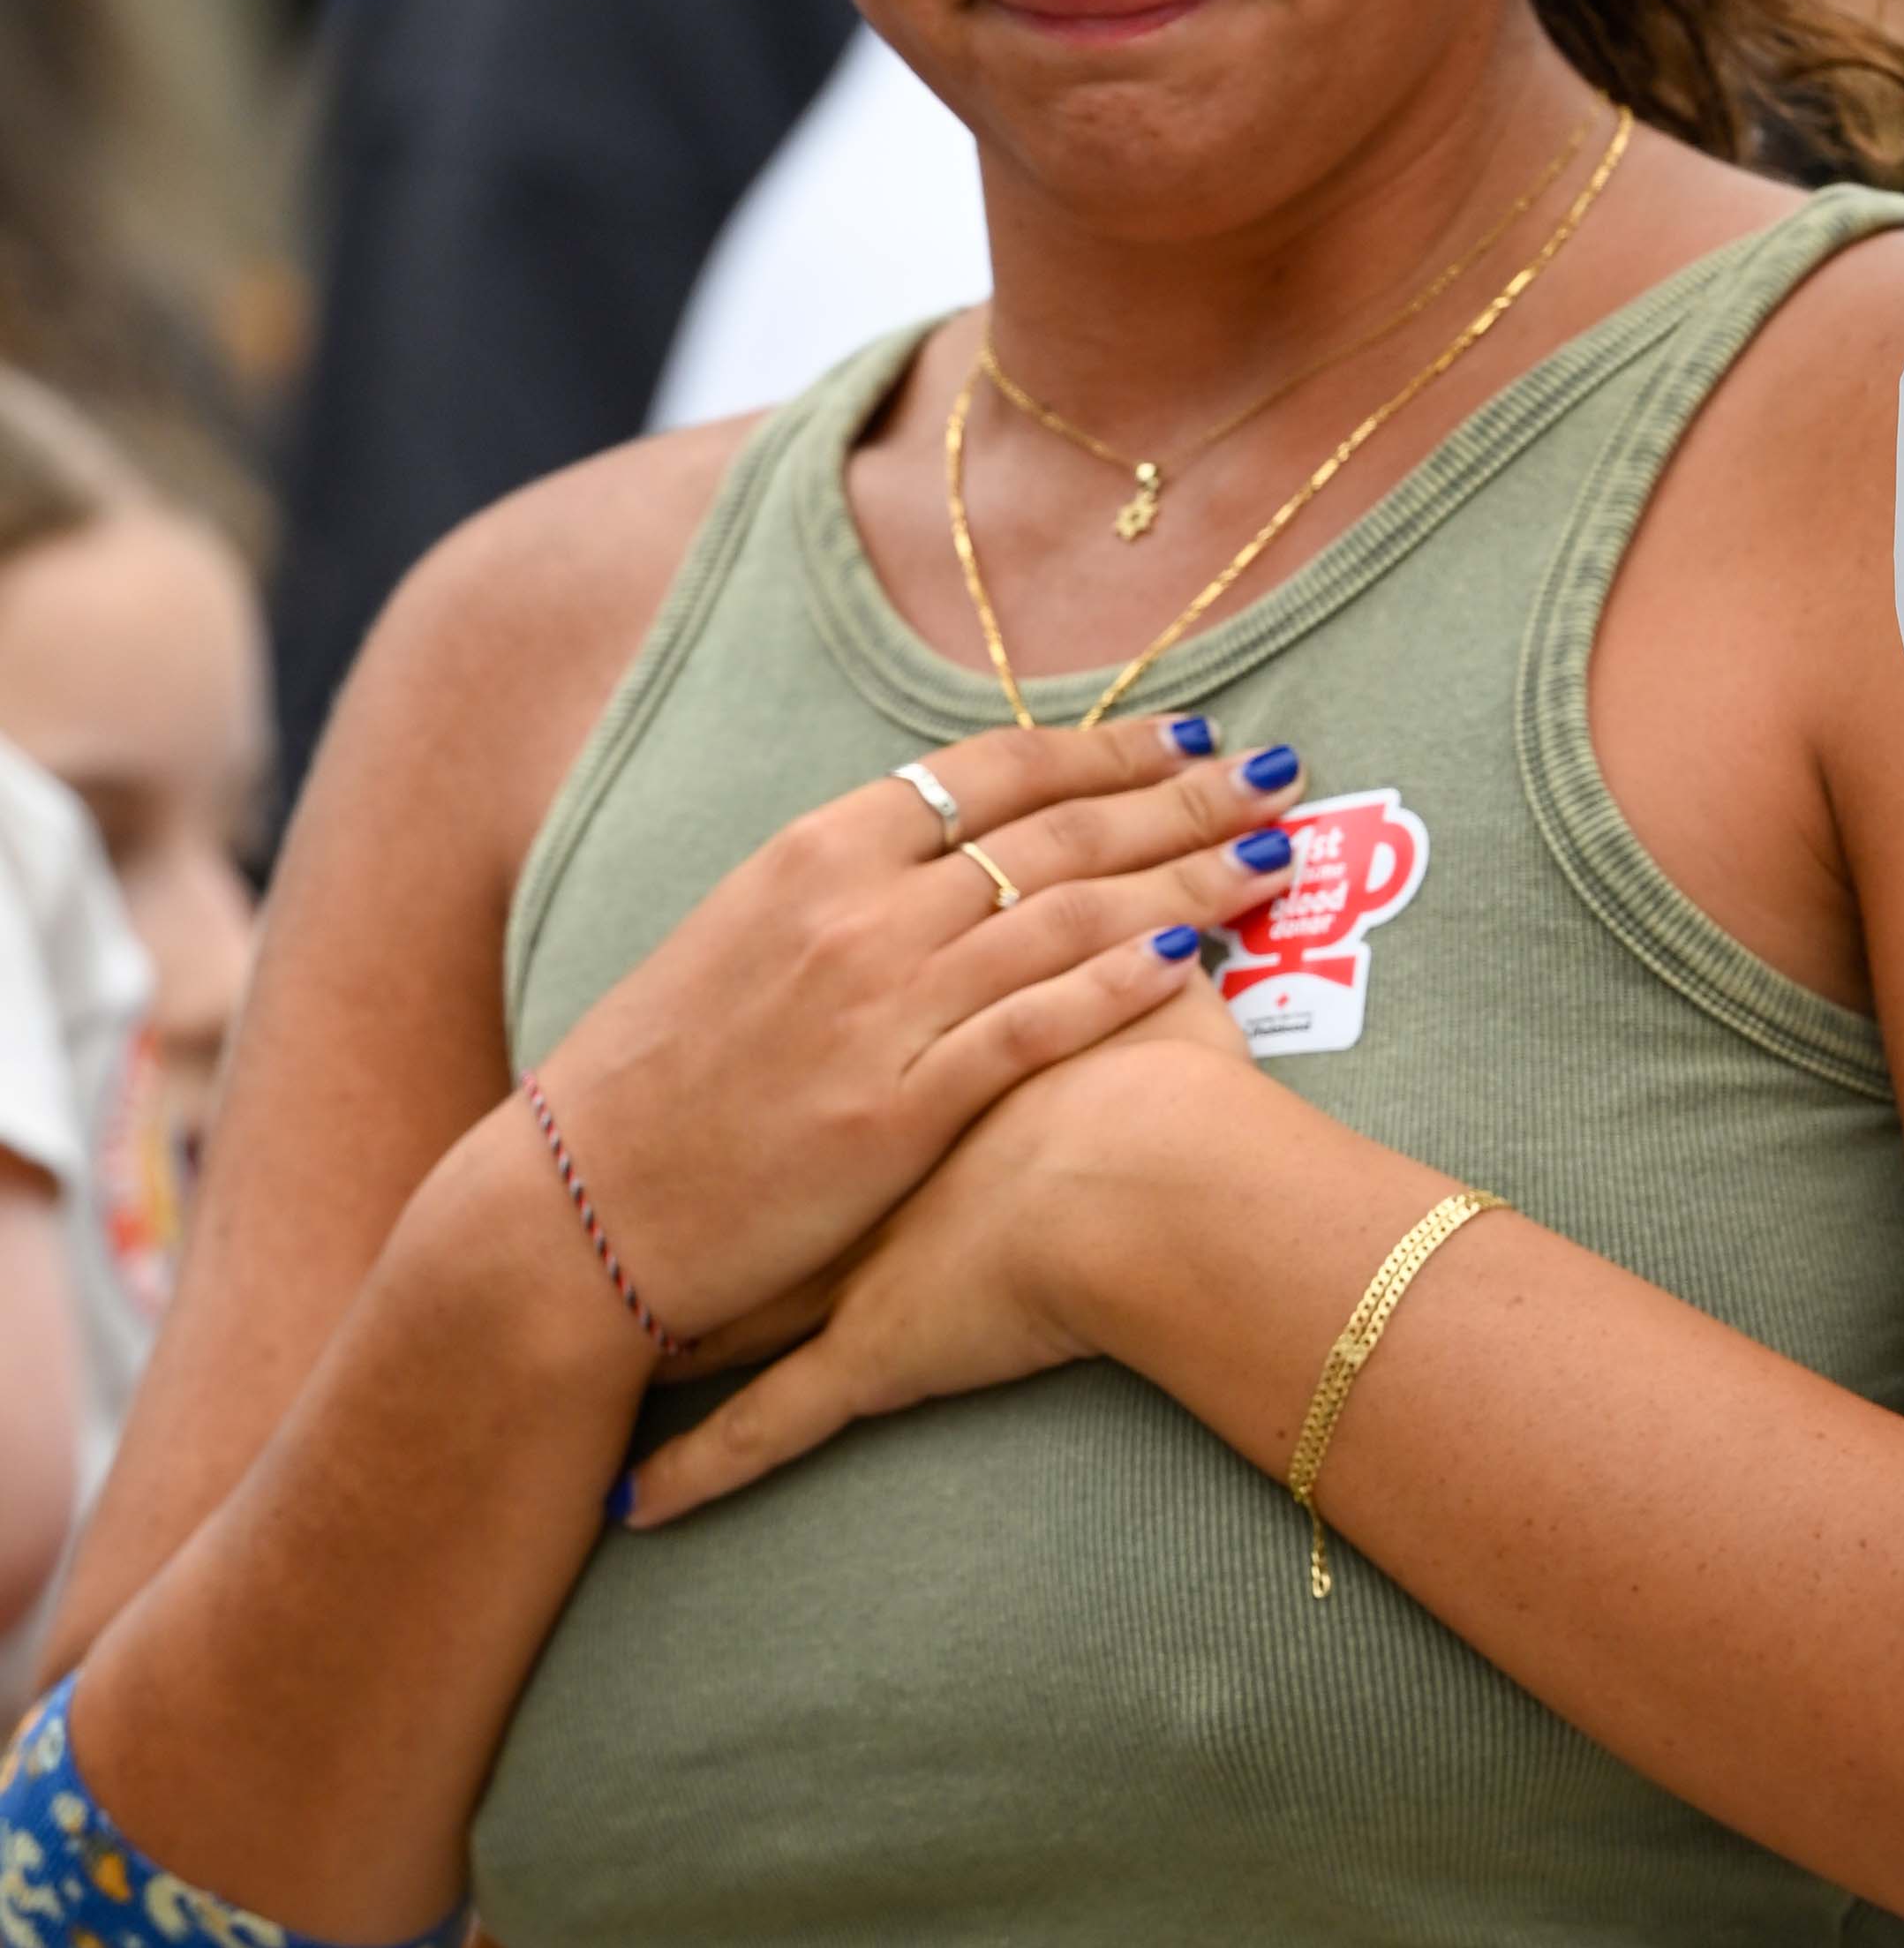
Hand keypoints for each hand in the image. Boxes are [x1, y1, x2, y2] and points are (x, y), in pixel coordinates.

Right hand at [519, 717, 1302, 1344]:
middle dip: (1180, 798)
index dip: (1103, 747)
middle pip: (1056, 832)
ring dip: (1186, 879)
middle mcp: (855, 912)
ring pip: (1068, 919)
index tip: (1186, 736)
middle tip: (1277, 776)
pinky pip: (1035, 1030)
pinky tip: (1200, 959)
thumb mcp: (743, 937)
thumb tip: (954, 847)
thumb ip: (852, 885)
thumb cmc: (663, 1080)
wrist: (583, 1211)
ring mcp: (879, 1009)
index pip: (991, 770)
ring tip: (1275, 859)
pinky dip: (1122, 987)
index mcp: (815, 853)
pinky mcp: (898, 1110)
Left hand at [618, 975, 1254, 1523]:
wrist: (1164, 1179)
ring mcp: (851, 1263)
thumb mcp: (1158, 1004)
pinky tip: (628, 1503)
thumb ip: (1150, 969)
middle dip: (685, 1171)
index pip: (811, 1048)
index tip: (703, 1056)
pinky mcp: (873, 1358)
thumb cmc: (1172, 1092)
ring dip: (670, 1307)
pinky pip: (765, 1430)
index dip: (755, 1053)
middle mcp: (857, 1159)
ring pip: (730, 1293)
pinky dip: (698, 1470)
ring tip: (600, 1320)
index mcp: (914, 1061)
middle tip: (619, 1179)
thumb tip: (1192, 925)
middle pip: (743, 1160)